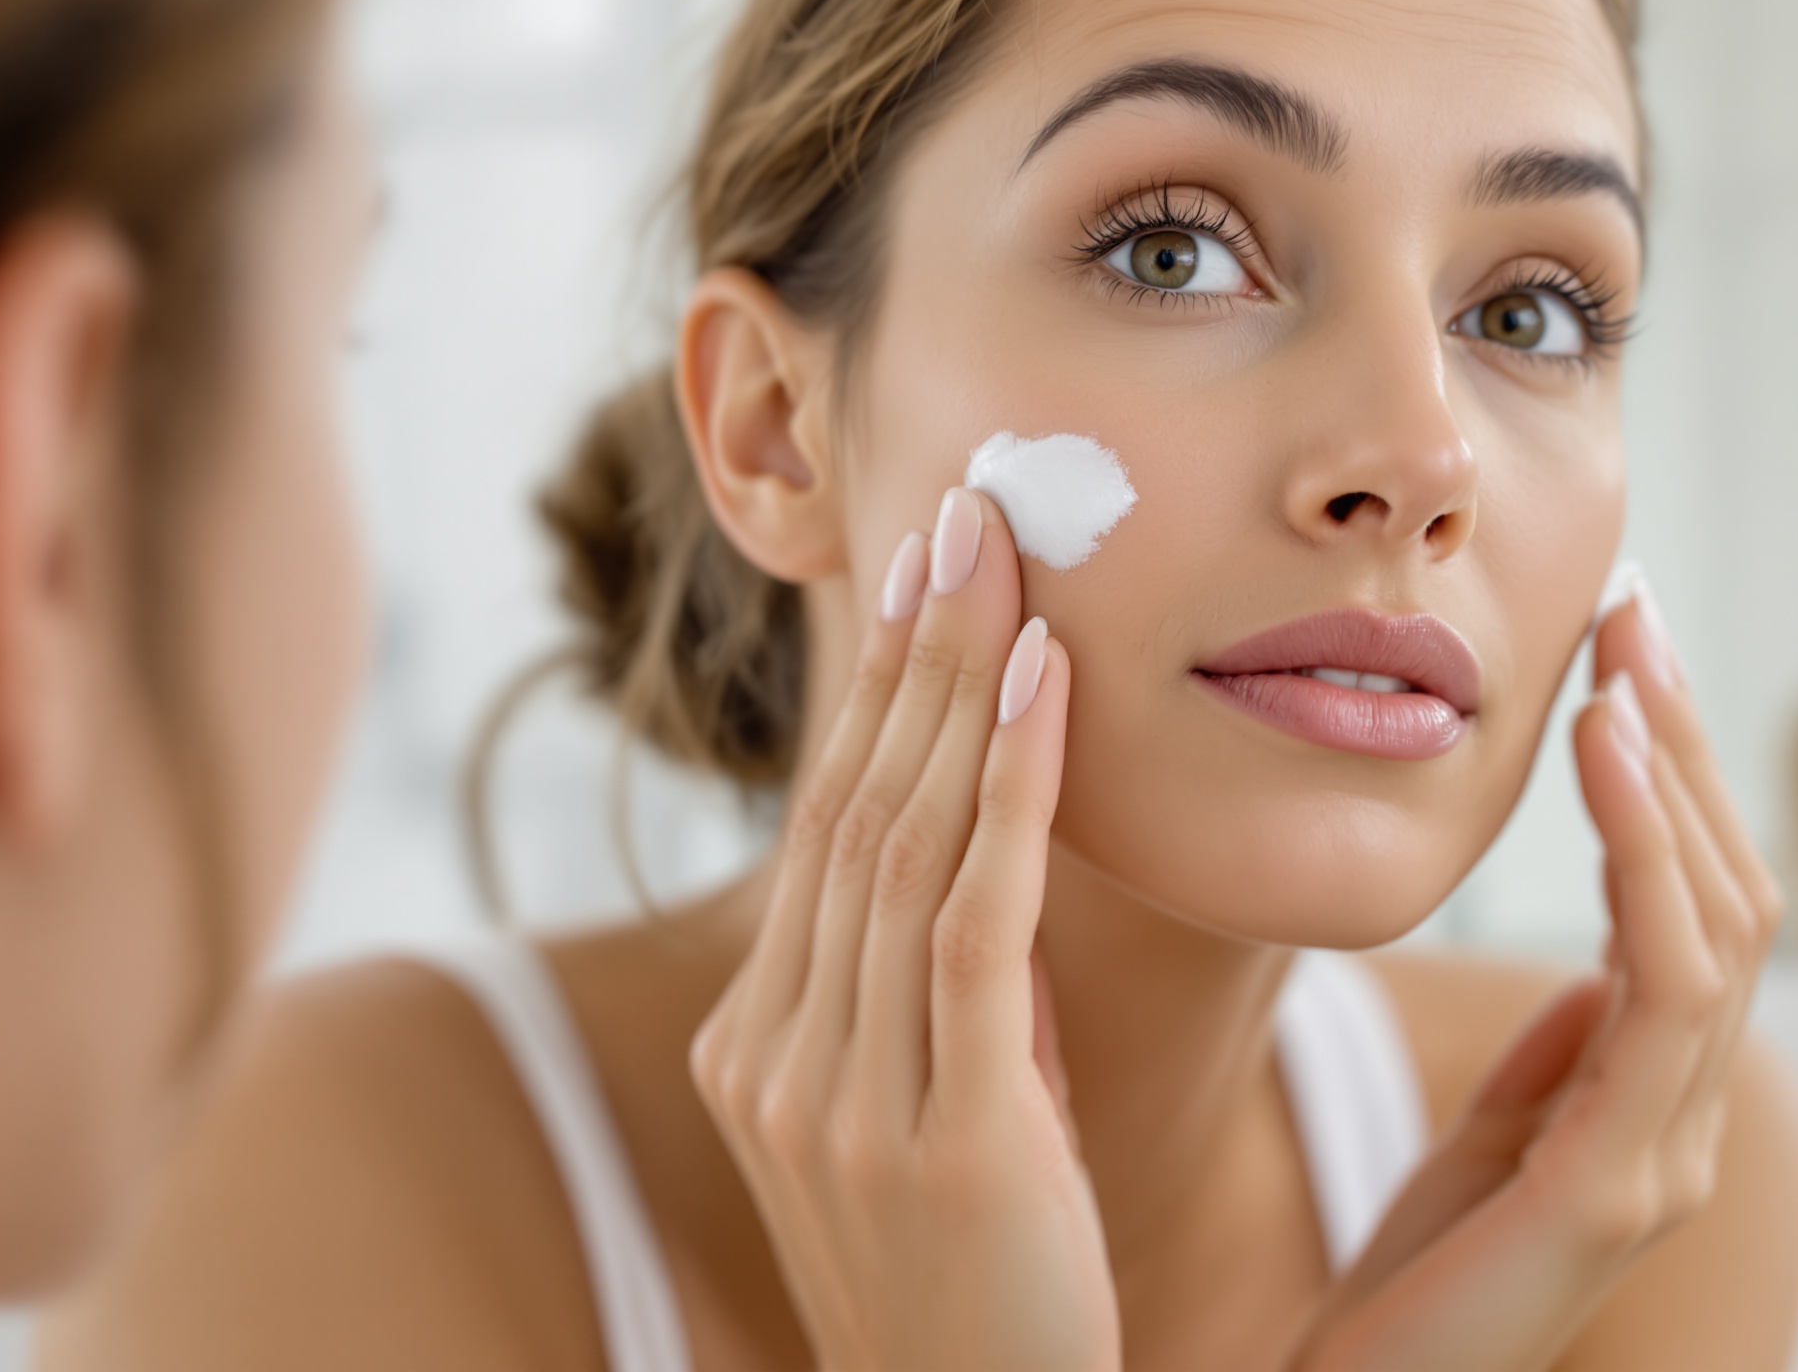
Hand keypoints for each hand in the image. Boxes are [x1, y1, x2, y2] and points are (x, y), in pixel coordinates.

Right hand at [689, 488, 1117, 1371]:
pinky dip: (1012, 789)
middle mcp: (772, 1063)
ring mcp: (841, 1105)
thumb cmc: (988, 1287)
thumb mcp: (947, 1121)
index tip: (923, 571)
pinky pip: (976, 924)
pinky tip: (1042, 684)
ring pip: (902, 845)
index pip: (821, 834)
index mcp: (755, 1051)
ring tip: (1001, 554)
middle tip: (963, 510)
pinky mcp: (940, 1140)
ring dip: (956, 683)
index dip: (875, 693)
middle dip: (909, 651)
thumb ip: (952, 1001)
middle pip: (849, 812)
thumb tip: (1001, 860)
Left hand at [1290, 579, 1781, 1371]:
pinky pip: (1667, 990)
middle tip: (1630, 618)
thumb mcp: (1494, 1144)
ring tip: (1622, 663)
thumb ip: (1561, 1054)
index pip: (1699, 908)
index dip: (1674, 776)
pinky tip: (1602, 757)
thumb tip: (1605, 956)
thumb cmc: (1406, 1293)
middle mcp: (1684, 1127)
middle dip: (1687, 747)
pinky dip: (1648, 856)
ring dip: (1676, 778)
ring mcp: (1667, 1164)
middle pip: (1732, 896)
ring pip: (1722, 927)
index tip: (1621, 655)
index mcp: (1653, 1104)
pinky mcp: (1618, 1193)